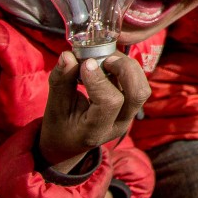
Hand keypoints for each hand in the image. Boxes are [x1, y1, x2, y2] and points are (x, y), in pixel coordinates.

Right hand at [39, 51, 150, 173]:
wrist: (70, 142)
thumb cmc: (60, 126)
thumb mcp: (54, 107)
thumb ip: (61, 82)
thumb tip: (67, 56)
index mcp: (95, 131)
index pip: (110, 102)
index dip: (99, 79)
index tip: (85, 63)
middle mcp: (118, 124)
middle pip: (137, 94)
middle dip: (124, 69)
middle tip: (104, 58)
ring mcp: (128, 116)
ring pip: (142, 88)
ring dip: (129, 67)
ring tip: (107, 59)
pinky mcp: (131, 106)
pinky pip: (139, 85)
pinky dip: (128, 69)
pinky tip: (110, 65)